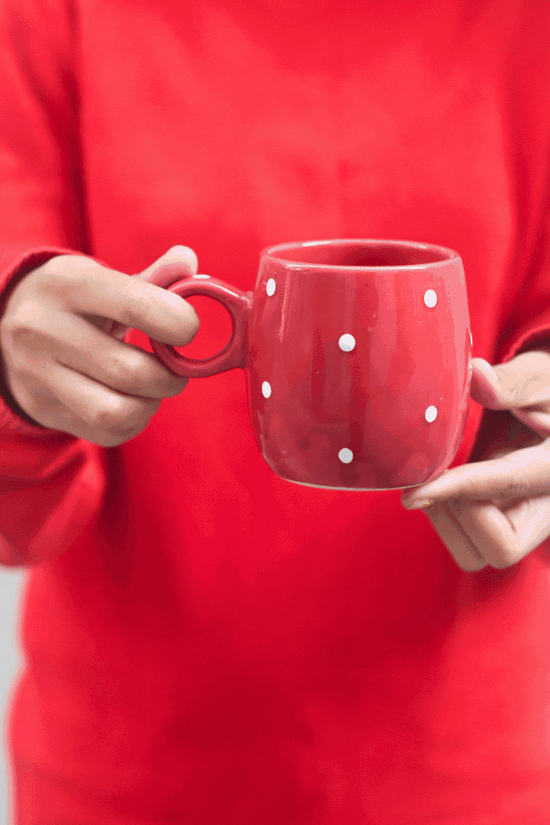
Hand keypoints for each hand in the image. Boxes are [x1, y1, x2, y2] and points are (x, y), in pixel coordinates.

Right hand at [0, 246, 198, 445]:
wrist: (12, 325)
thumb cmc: (79, 301)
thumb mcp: (107, 279)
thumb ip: (154, 275)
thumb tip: (188, 260)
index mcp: (66, 284)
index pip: (132, 305)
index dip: (176, 322)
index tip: (188, 329)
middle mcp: (43, 328)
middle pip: (128, 370)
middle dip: (169, 376)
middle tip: (177, 369)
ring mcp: (37, 373)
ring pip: (115, 411)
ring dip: (150, 404)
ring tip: (154, 387)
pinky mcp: (43, 408)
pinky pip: (106, 432)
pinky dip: (133, 422)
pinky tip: (132, 401)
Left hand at [401, 352, 549, 570]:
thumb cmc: (548, 392)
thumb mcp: (540, 378)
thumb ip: (513, 382)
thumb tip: (478, 377)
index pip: (504, 485)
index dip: (455, 488)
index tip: (412, 493)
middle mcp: (547, 507)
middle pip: (502, 548)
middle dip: (460, 513)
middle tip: (442, 473)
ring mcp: (528, 523)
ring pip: (478, 555)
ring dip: (449, 520)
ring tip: (445, 477)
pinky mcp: (506, 525)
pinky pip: (470, 547)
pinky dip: (448, 519)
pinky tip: (448, 485)